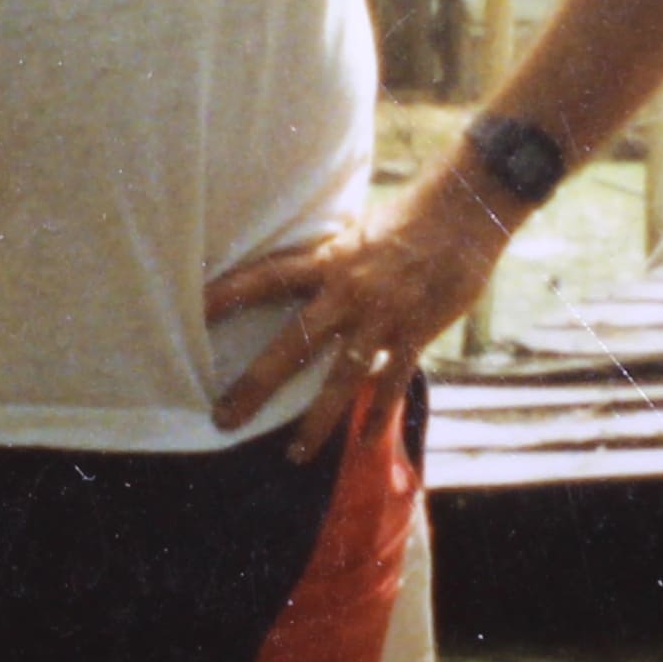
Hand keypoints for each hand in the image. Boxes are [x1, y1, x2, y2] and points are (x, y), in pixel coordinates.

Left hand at [206, 172, 515, 464]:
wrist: (468, 206)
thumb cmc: (416, 212)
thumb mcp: (362, 230)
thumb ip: (337, 258)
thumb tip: (316, 273)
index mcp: (329, 260)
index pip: (265, 277)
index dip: (227, 294)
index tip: (193, 311)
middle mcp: (347, 292)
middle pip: (290, 346)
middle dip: (254, 386)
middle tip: (222, 419)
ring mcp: (381, 316)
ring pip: (339, 378)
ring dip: (316, 422)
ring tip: (295, 455)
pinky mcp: (415, 332)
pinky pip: (391, 383)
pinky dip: (377, 415)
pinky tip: (364, 442)